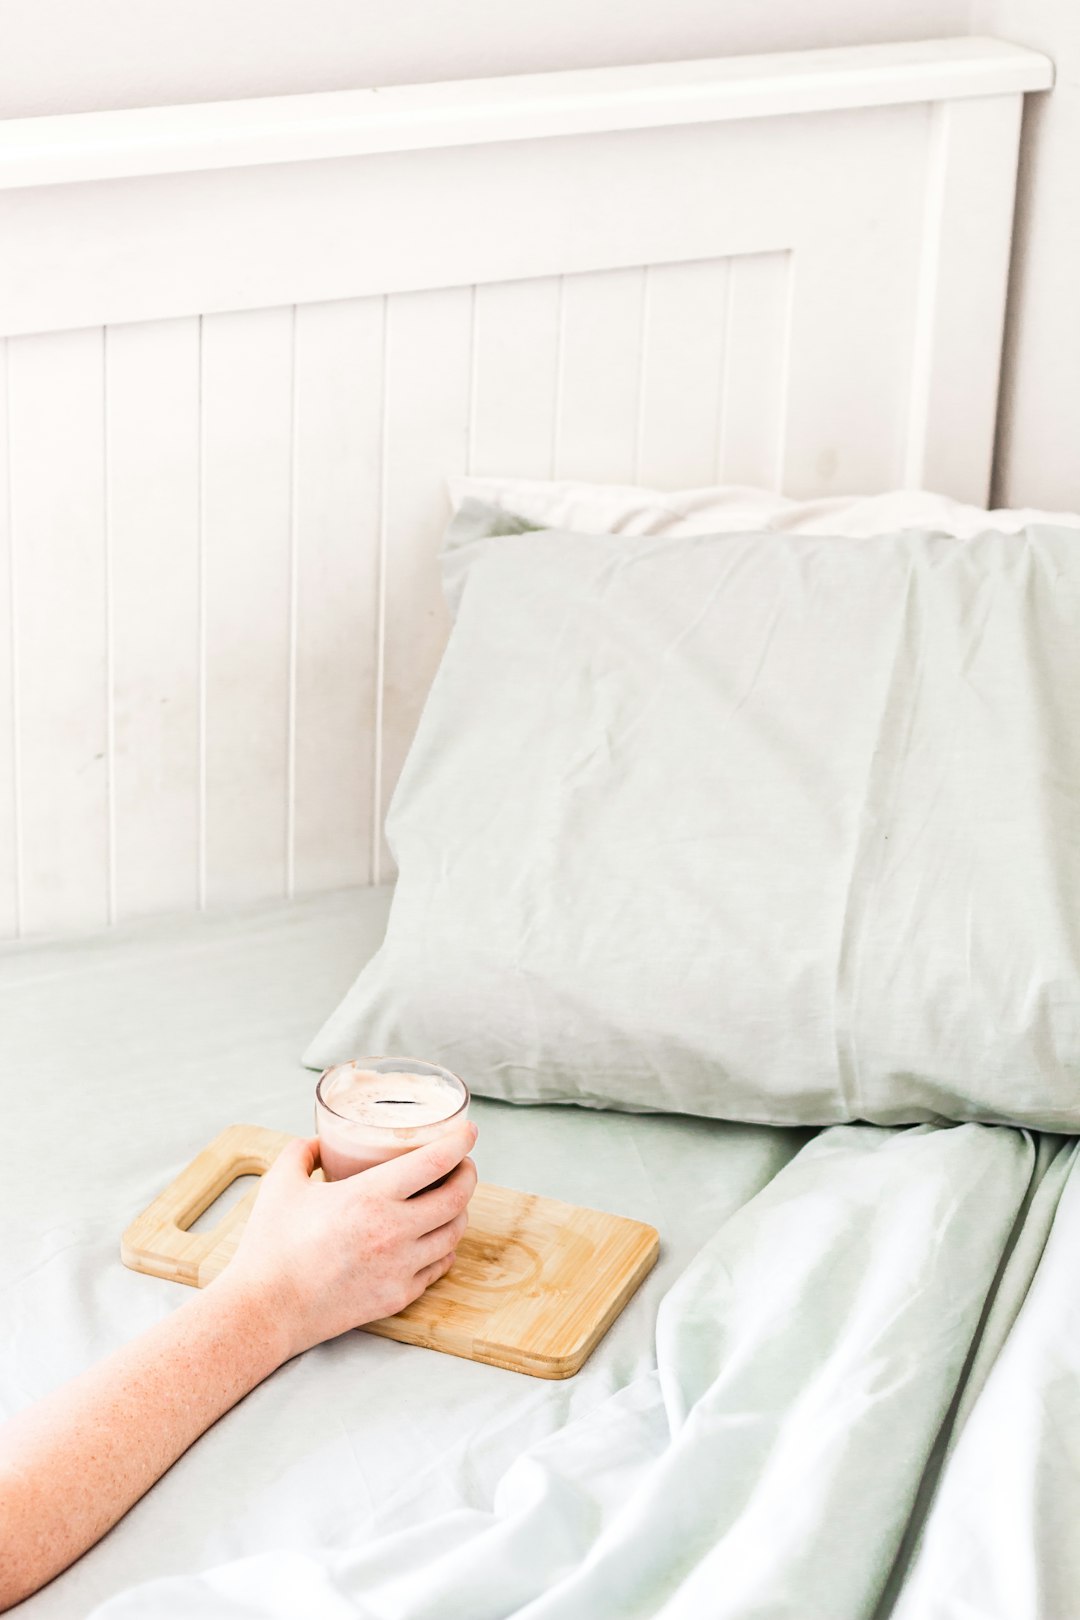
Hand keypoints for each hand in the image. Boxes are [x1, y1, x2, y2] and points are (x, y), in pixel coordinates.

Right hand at [217, 1122, 478, 1360]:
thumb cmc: (270, 1247)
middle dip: (467, 1175)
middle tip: (462, 1165)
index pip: (434, 1163)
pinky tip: (434, 1239)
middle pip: (457, 1198)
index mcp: (369, 1198)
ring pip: (453, 1235)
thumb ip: (303, 1153)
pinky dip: (443, 1248)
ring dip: (459, 1212)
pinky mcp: (397, 1297)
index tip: (467, 1131)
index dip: (458, 1142)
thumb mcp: (281, 1183)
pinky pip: (437, 1268)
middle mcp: (393, 1233)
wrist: (265, 1310)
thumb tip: (320, 1143)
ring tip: (449, 1200)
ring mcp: (399, 1269)